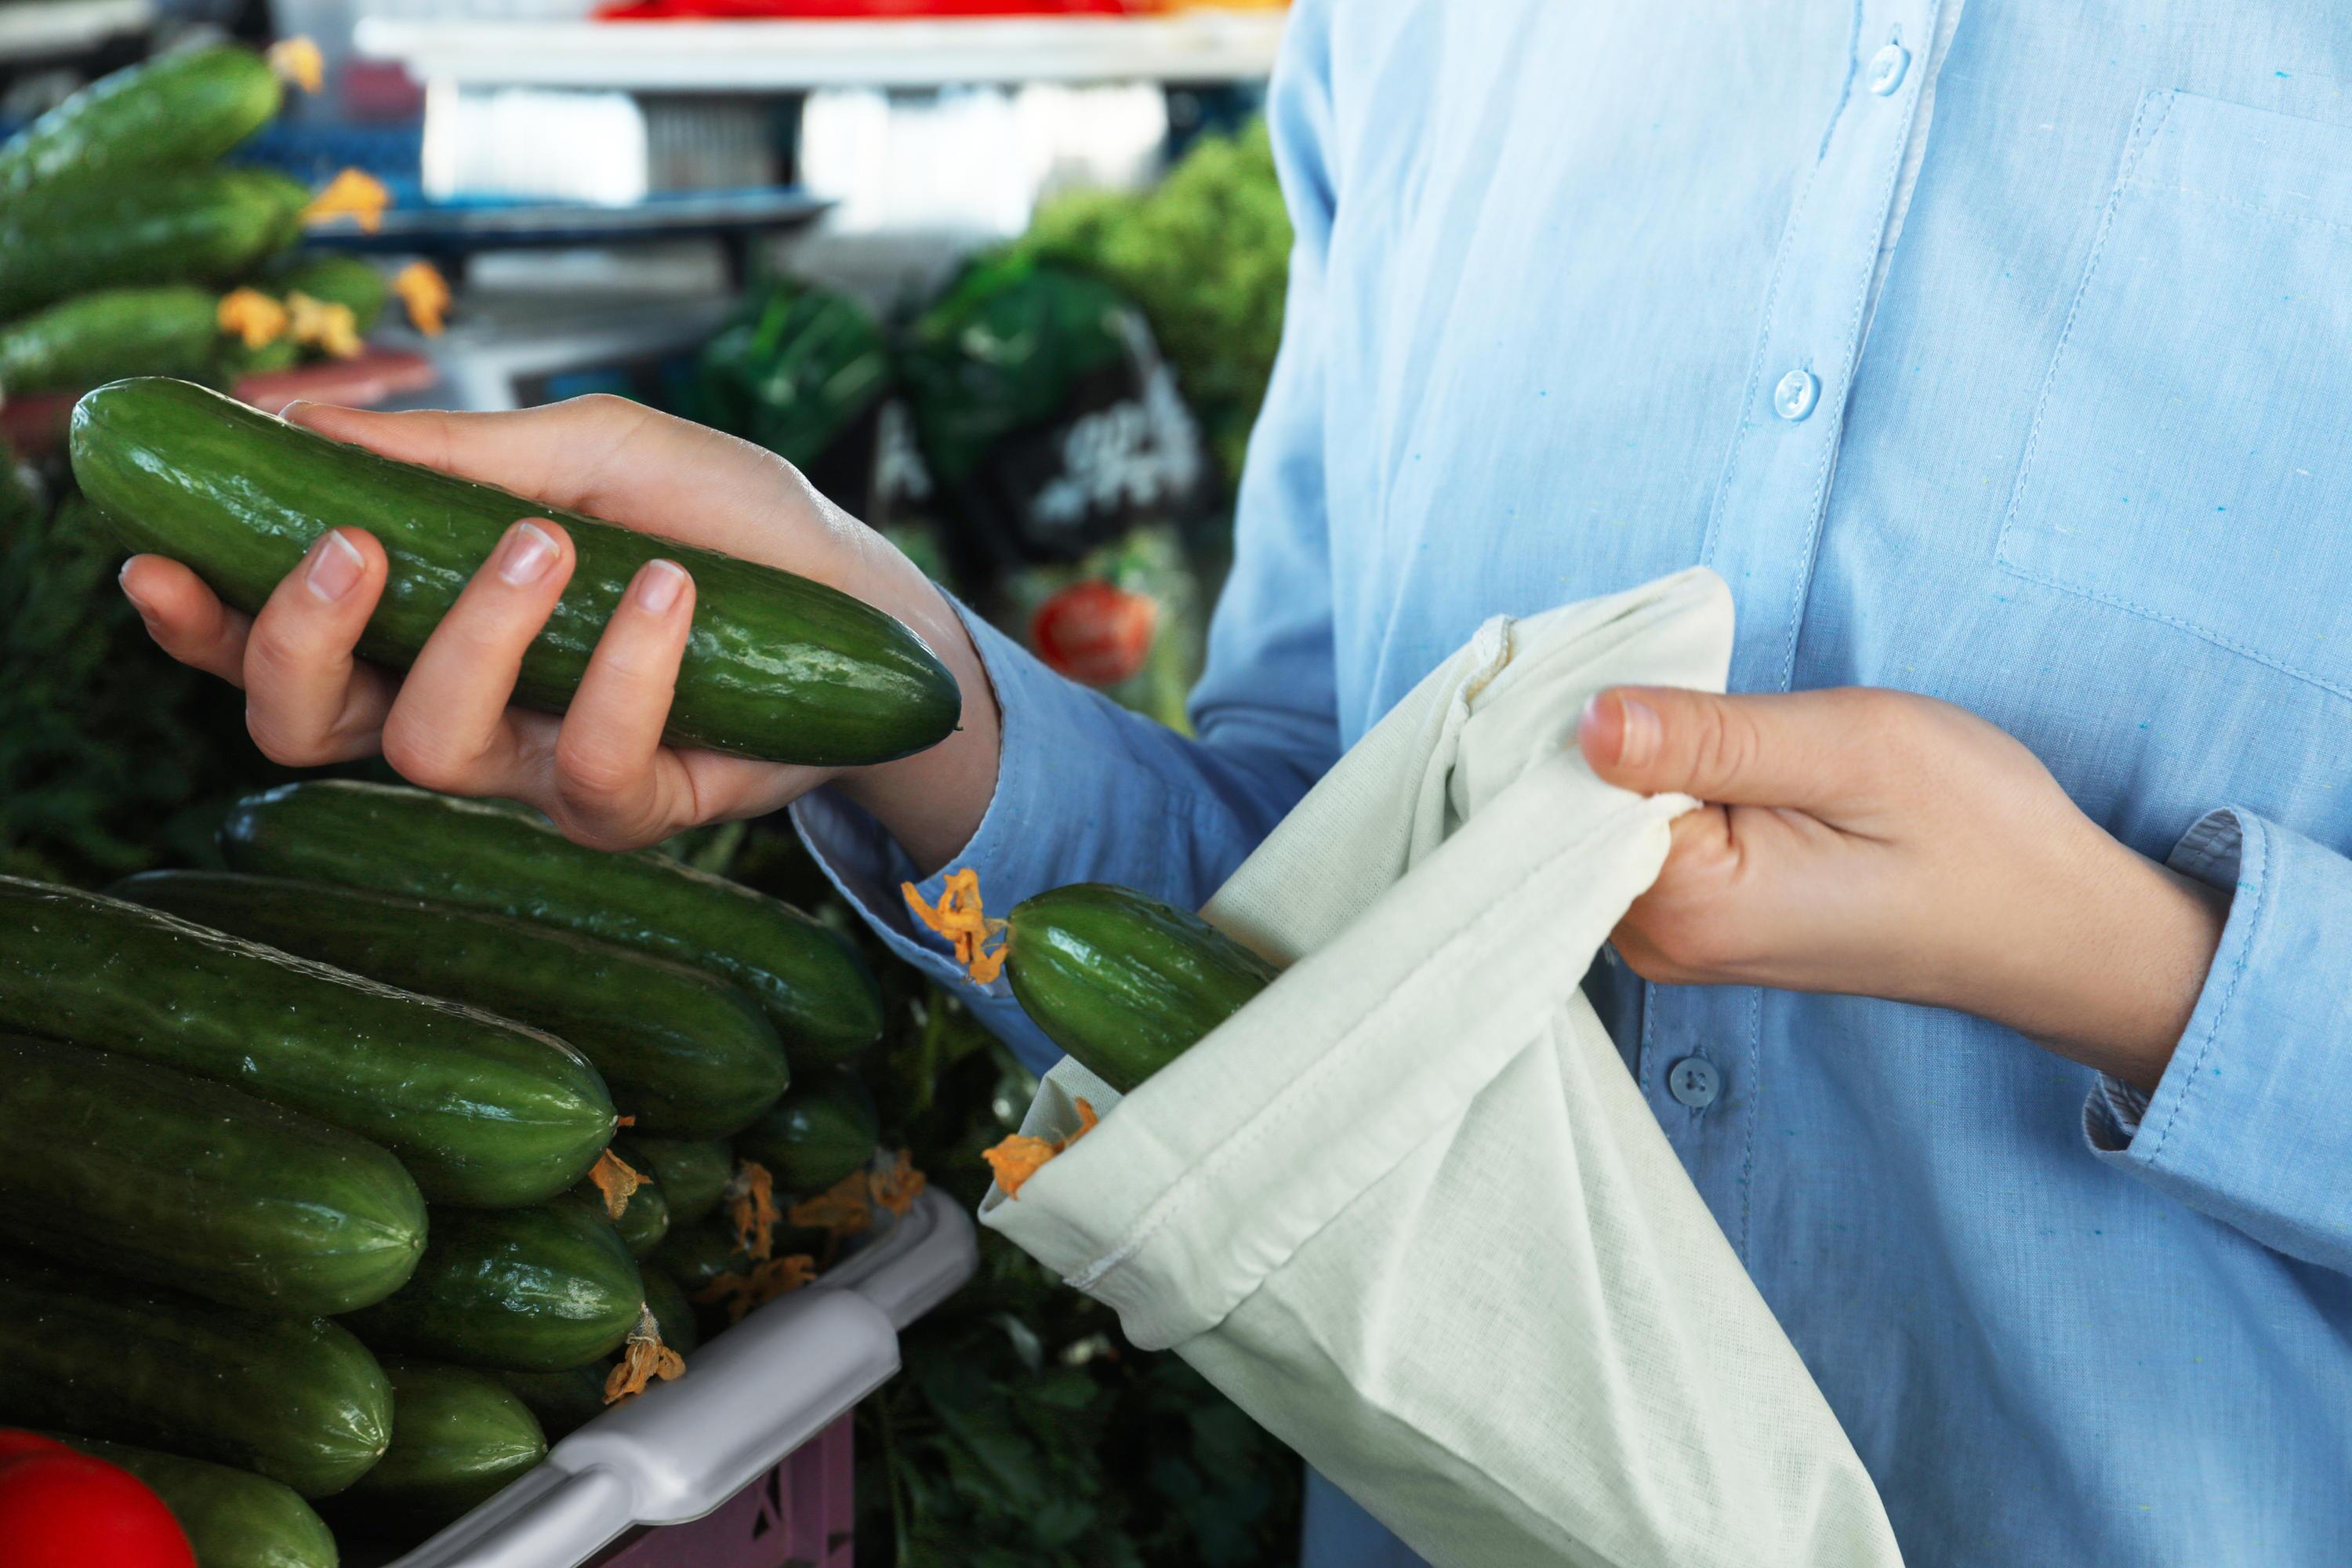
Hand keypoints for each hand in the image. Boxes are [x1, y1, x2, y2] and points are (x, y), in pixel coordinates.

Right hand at [117, 396, 996, 868]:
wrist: (874, 602)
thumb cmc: (730, 522)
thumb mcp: (598, 450)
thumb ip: (461, 457)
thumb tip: (308, 436)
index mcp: (427, 619)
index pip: (277, 643)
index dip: (201, 620)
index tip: (153, 559)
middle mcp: (463, 705)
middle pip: (306, 726)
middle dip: (295, 640)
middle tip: (349, 547)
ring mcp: (540, 768)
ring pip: (427, 750)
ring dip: (473, 633)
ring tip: (553, 542)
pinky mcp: (632, 810)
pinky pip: (587, 770)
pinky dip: (626, 670)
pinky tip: (672, 589)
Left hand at [1577, 686, 2228, 1089]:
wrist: (2052, 922)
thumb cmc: (1975, 832)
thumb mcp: (1848, 749)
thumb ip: (1710, 734)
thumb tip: (1588, 718)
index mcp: (1685, 905)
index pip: (1561, 792)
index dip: (1580, 710)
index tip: (1625, 656)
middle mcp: (1658, 942)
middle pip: (1564, 812)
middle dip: (1596, 732)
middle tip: (1665, 666)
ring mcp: (1672, 939)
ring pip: (1596, 822)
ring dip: (1627, 757)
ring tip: (1700, 707)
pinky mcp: (1695, 922)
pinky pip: (1633, 840)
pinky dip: (1649, 786)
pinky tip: (1699, 751)